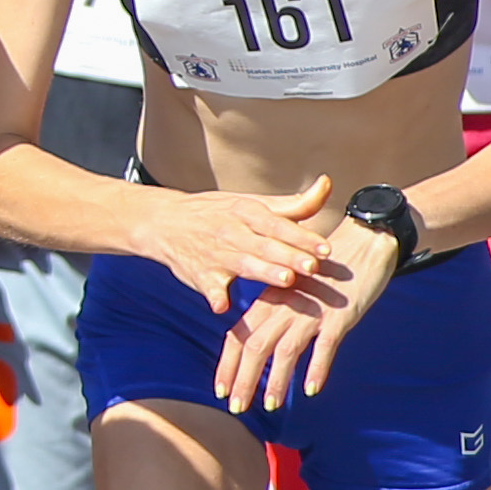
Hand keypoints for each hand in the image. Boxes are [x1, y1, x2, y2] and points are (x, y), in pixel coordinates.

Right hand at [146, 176, 334, 304]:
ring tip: (285, 279)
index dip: (302, 237)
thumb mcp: (252, 203)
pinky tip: (220, 305)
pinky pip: (207, 286)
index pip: (278, 224)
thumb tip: (326, 184)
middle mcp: (232, 231)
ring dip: (263, 271)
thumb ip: (293, 204)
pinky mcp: (200, 275)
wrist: (163, 221)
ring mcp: (215, 254)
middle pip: (265, 245)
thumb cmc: (217, 213)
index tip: (326, 249)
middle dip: (289, 256)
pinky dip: (213, 295)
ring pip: (243, 264)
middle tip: (312, 267)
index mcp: (246, 212)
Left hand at [216, 207, 400, 410]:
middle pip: (255, 347)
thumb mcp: (292, 291)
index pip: (238, 337)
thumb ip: (274, 315)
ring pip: (285, 351)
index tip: (219, 392)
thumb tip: (259, 348)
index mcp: (269, 300)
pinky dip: (317, 369)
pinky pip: (325, 346)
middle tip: (236, 408)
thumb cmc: (325, 272)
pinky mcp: (339, 315)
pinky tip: (311, 390)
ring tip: (270, 407)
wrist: (363, 240)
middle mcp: (284, 306)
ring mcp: (312, 311)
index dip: (227, 365)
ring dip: (276, 382)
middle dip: (243, 381)